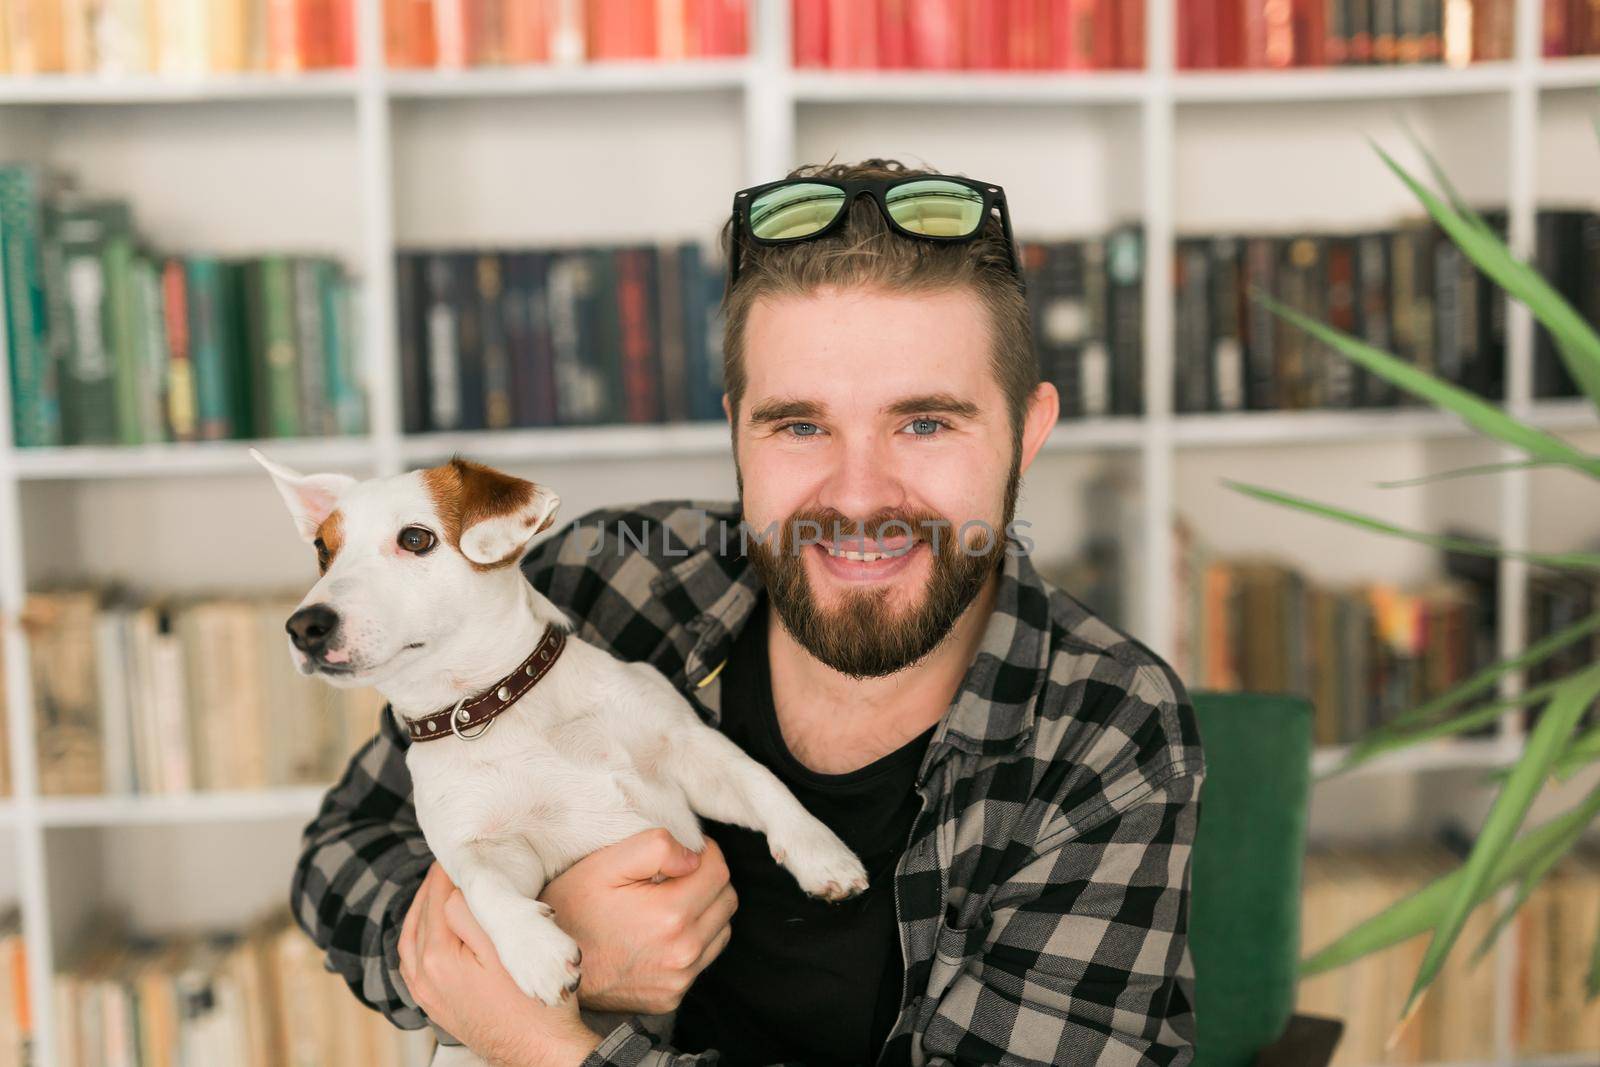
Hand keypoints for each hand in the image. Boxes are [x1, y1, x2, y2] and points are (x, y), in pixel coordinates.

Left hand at [399, 862, 602, 1066]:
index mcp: (438, 958)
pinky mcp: (435, 1007)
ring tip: (437, 892)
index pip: (437, 899)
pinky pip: (413, 966)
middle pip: (419, 918)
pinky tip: (432, 934)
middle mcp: (423, 978)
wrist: (540, 1052)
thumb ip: (475, 914)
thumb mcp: (508, 949)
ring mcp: (426, 996)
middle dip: (432, 889)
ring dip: (421, 913)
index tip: (458, 852)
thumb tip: (455, 889)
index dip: (448, 873)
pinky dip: (417, 941)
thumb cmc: (533, 1000)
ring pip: (410, 942)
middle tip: (448, 865)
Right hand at [538, 828, 737, 1014]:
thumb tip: (694, 855)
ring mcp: (678, 980)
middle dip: (709, 880)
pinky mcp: (671, 998)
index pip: (720, 872)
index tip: (685, 852)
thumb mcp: (605, 864)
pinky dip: (692, 942)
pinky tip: (660, 933)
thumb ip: (656, 847)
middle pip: (727, 900)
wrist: (547, 969)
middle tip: (676, 875)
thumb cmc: (572, 910)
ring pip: (721, 930)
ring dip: (705, 911)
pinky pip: (702, 960)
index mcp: (670, 915)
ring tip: (669, 903)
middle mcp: (682, 952)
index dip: (705, 853)